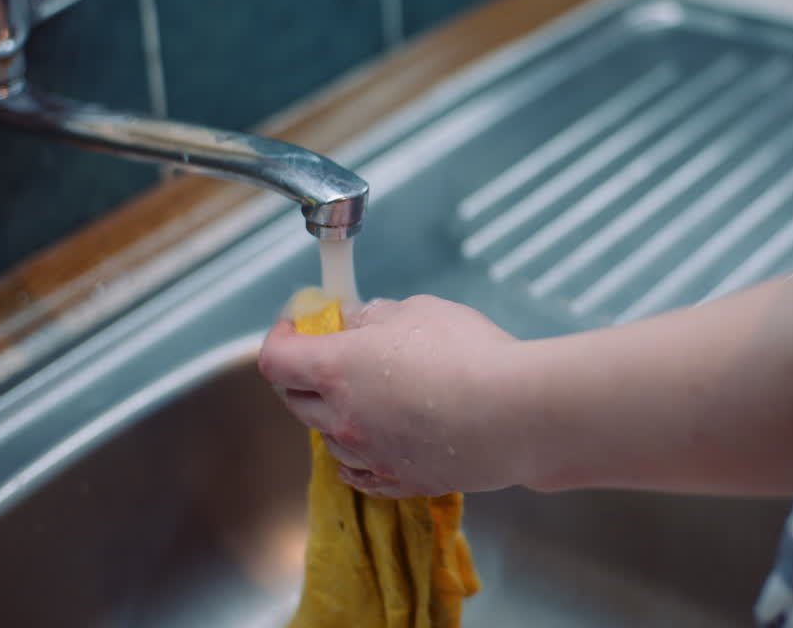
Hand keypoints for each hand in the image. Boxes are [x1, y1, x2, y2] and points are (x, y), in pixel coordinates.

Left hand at [259, 295, 527, 497]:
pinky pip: (362, 474)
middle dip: (304, 375)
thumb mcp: (420, 311)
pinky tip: (367, 450)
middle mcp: (343, 419)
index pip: (277, 359)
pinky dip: (358, 459)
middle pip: (296, 401)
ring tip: (364, 398)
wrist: (514, 414)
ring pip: (329, 438)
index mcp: (337, 370)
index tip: (296, 326)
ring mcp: (371, 455)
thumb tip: (362, 322)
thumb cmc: (468, 354)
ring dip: (335, 416)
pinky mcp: (402, 481)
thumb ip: (379, 317)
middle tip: (329, 356)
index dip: (280, 337)